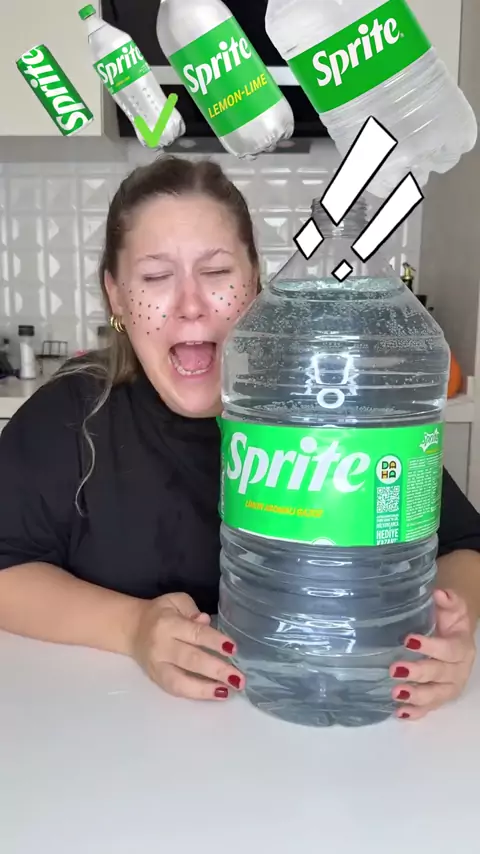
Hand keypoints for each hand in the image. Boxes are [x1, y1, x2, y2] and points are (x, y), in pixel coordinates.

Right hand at [131, 592, 243, 700]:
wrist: (132, 628)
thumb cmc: (161, 613)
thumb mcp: (176, 601)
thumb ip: (192, 610)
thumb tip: (206, 622)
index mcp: (168, 623)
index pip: (195, 634)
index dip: (214, 641)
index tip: (233, 649)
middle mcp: (161, 646)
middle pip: (191, 660)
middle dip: (216, 670)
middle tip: (238, 678)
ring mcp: (157, 666)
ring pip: (180, 681)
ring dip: (206, 689)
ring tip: (228, 691)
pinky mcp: (156, 679)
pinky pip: (176, 690)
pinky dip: (196, 694)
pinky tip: (216, 694)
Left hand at [390, 588, 475, 720]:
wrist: (454, 635)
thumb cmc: (449, 620)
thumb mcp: (452, 608)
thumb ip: (449, 600)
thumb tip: (439, 593)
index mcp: (462, 647)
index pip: (449, 649)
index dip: (431, 646)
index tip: (408, 640)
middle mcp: (459, 670)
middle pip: (441, 674)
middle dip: (419, 673)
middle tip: (395, 670)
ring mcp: (449, 687)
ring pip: (436, 696)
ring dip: (416, 696)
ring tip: (396, 693)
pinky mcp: (439, 698)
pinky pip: (429, 709)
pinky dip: (416, 712)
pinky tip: (400, 713)